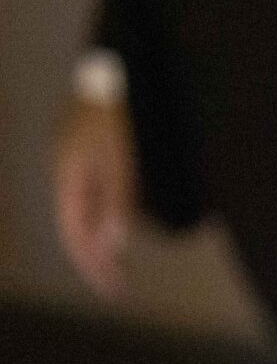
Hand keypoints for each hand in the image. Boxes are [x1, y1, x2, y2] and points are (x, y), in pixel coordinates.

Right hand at [53, 99, 137, 298]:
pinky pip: (95, 202)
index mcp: (69, 178)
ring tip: (119, 270)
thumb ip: (117, 199)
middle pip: (78, 230)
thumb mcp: (120, 158)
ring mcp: (79, 169)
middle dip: (96, 262)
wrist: (113, 73)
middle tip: (117, 290)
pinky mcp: (92, 161)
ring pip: (86, 217)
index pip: (76, 234)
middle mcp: (70, 177)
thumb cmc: (116, 114)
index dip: (92, 265)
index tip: (111, 290)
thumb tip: (114, 242)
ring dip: (101, 245)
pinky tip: (118, 234)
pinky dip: (106, 223)